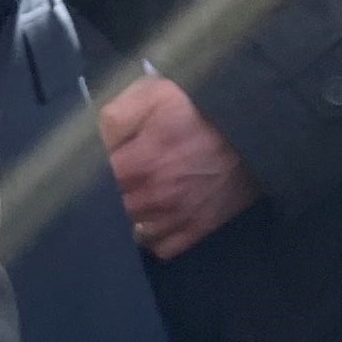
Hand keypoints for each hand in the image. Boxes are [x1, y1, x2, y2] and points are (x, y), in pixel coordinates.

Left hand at [99, 75, 259, 258]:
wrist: (251, 125)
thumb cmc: (196, 106)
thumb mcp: (151, 94)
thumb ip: (115, 117)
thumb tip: (94, 142)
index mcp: (137, 164)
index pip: (94, 183)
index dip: (90, 174)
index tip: (93, 164)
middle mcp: (154, 199)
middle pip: (113, 211)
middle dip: (109, 197)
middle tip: (116, 179)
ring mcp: (177, 218)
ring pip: (135, 232)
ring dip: (130, 218)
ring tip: (135, 198)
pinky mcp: (198, 229)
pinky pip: (161, 247)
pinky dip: (153, 236)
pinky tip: (153, 217)